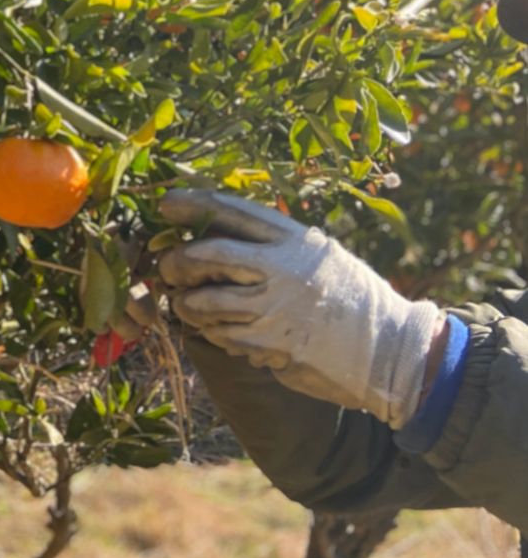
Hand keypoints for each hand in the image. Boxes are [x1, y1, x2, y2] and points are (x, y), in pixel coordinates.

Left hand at [156, 189, 441, 429]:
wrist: (392, 352)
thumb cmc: (351, 299)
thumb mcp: (319, 255)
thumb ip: (275, 244)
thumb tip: (216, 234)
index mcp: (294, 239)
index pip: (232, 211)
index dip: (193, 205)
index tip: (166, 206)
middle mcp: (283, 269)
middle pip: (208, 255)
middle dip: (178, 261)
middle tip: (167, 267)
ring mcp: (276, 309)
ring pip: (207, 301)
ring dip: (187, 303)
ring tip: (184, 303)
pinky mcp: (274, 346)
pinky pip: (223, 335)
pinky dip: (211, 331)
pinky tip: (215, 329)